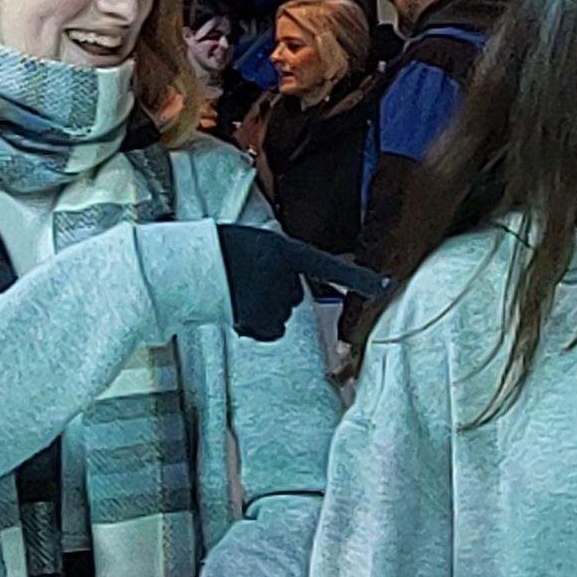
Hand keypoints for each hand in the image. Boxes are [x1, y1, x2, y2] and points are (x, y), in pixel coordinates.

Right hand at [215, 226, 383, 341]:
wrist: (191, 264)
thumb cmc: (223, 251)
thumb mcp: (259, 245)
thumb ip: (282, 263)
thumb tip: (294, 284)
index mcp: (286, 252)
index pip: (330, 267)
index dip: (360, 279)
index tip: (385, 286)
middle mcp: (287, 278)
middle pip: (296, 296)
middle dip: (278, 292)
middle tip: (249, 280)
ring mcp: (274, 302)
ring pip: (281, 315)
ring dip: (265, 309)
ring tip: (238, 292)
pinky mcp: (260, 321)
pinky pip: (269, 331)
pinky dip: (255, 326)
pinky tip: (237, 310)